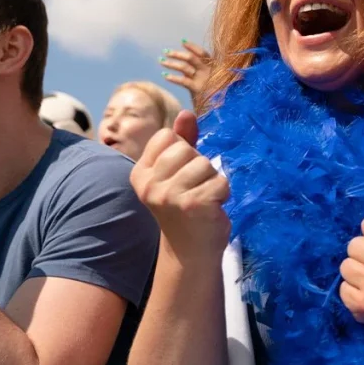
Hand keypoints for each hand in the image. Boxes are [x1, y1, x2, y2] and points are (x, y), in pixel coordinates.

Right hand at [130, 110, 229, 258]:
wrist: (191, 252)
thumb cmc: (186, 207)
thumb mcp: (178, 172)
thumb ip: (182, 141)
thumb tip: (186, 113)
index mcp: (140, 173)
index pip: (166, 137)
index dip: (182, 151)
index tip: (180, 176)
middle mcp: (149, 185)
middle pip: (186, 149)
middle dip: (199, 167)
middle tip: (194, 190)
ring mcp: (170, 196)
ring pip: (205, 164)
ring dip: (212, 181)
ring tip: (203, 200)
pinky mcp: (194, 204)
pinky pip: (220, 182)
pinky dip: (223, 193)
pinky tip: (212, 208)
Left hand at [162, 41, 213, 107]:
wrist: (221, 110)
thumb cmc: (215, 96)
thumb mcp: (210, 83)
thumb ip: (199, 74)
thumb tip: (186, 67)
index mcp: (214, 68)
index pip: (203, 53)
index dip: (193, 47)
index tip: (182, 41)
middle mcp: (209, 71)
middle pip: (191, 58)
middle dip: (177, 54)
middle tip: (166, 51)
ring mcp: (203, 79)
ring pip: (185, 67)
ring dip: (172, 63)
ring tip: (161, 61)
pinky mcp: (198, 89)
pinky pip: (183, 81)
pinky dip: (173, 78)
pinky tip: (165, 75)